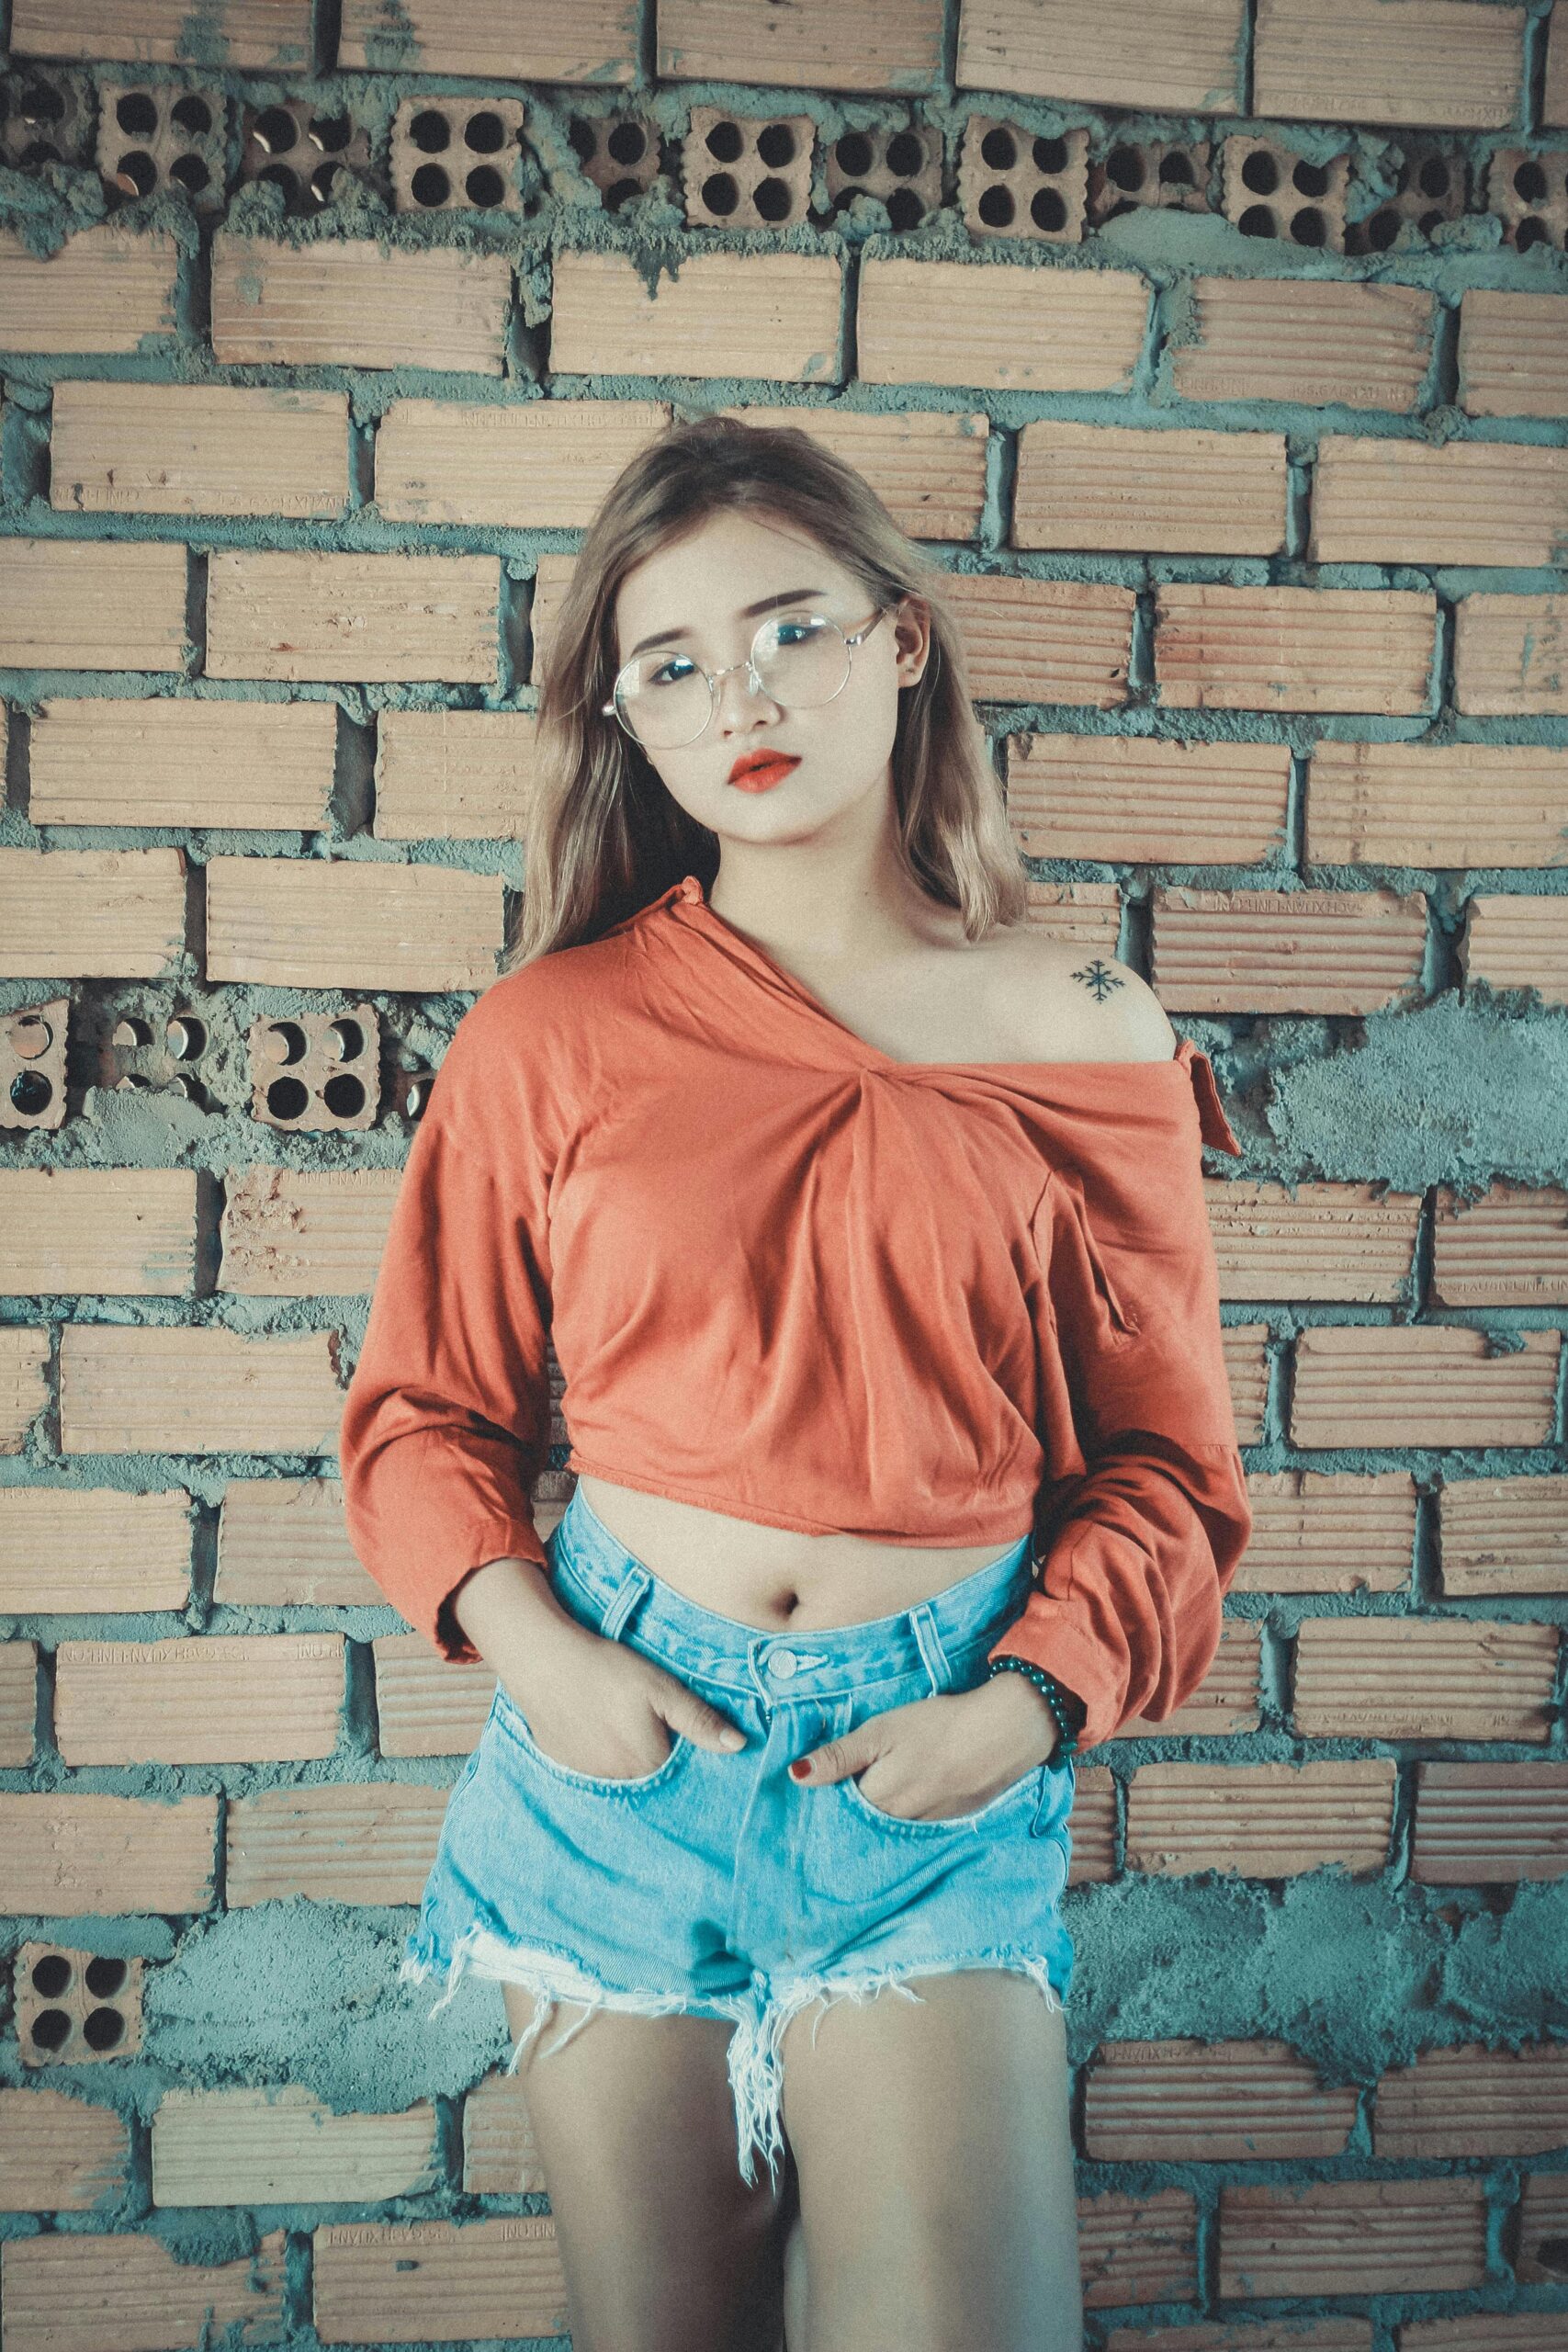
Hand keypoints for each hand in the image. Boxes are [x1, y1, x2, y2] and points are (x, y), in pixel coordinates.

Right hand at [458, 1565, 747, 1780]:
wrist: (542, 1660)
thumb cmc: (606, 1669)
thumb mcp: (661, 1688)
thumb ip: (700, 1720)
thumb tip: (740, 1746)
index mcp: (648, 1765)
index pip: (681, 1770)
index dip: (684, 1748)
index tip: (678, 1728)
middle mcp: (618, 1782)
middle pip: (651, 1775)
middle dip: (656, 1753)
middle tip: (642, 1717)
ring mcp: (587, 1779)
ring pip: (622, 1774)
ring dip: (627, 1756)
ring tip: (619, 1719)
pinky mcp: (564, 1767)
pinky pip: (593, 1770)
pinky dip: (599, 1754)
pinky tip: (596, 1725)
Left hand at [788, 1676, 1061, 1822]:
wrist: (1005, 1731)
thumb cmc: (938, 1725)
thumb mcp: (881, 1731)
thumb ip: (839, 1756)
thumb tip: (795, 1777)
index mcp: (878, 1802)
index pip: (839, 1808)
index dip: (831, 1793)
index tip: (825, 1780)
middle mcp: (900, 1824)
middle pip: (865, 1820)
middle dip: (854, 1806)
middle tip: (855, 1777)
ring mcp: (929, 1826)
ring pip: (893, 1823)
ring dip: (884, 1810)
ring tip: (887, 1781)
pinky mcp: (953, 1820)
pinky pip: (920, 1823)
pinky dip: (913, 1809)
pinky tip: (918, 1786)